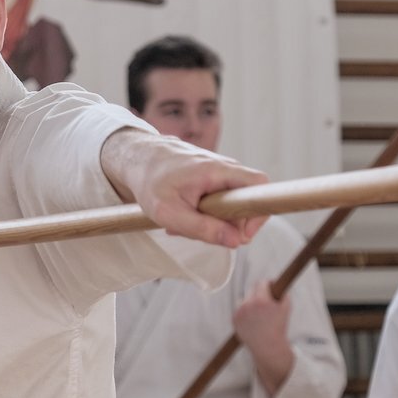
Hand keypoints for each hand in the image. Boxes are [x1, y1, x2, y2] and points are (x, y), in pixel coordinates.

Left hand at [102, 130, 267, 246]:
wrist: (137, 157)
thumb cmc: (149, 181)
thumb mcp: (170, 213)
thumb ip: (203, 229)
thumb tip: (236, 241)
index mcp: (217, 170)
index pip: (260, 185)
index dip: (259, 212)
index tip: (242, 233)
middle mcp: (224, 167)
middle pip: (245, 202)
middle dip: (228, 224)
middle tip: (201, 233)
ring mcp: (219, 172)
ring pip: (230, 204)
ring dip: (212, 220)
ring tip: (183, 223)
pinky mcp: (212, 178)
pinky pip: (219, 200)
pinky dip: (204, 212)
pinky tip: (183, 214)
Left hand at [233, 280, 293, 394]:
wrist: (268, 347)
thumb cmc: (279, 327)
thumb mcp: (286, 308)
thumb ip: (284, 294)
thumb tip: (279, 284)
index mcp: (261, 301)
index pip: (262, 283)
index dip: (268, 284)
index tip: (272, 286)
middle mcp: (248, 305)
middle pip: (251, 288)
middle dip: (259, 292)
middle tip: (266, 298)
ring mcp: (239, 312)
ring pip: (244, 298)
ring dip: (251, 301)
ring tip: (259, 311)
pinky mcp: (234, 319)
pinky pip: (239, 309)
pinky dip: (245, 311)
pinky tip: (253, 318)